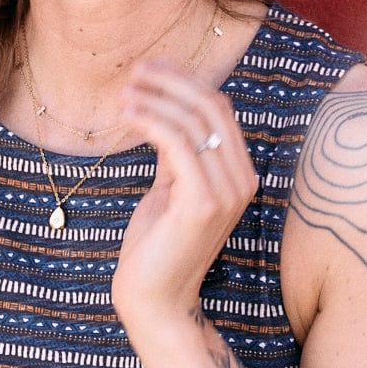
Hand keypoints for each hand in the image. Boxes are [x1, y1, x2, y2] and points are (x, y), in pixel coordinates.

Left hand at [113, 58, 257, 341]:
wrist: (155, 300)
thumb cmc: (157, 245)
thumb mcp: (170, 188)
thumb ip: (177, 155)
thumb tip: (165, 113)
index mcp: (238, 174)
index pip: (220, 109)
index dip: (186, 81)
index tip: (151, 68)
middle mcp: (242, 180)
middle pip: (212, 107)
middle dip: (172, 80)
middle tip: (135, 70)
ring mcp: (227, 192)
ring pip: (195, 121)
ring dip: (156, 98)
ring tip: (124, 92)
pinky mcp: (203, 203)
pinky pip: (178, 143)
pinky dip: (152, 120)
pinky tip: (128, 114)